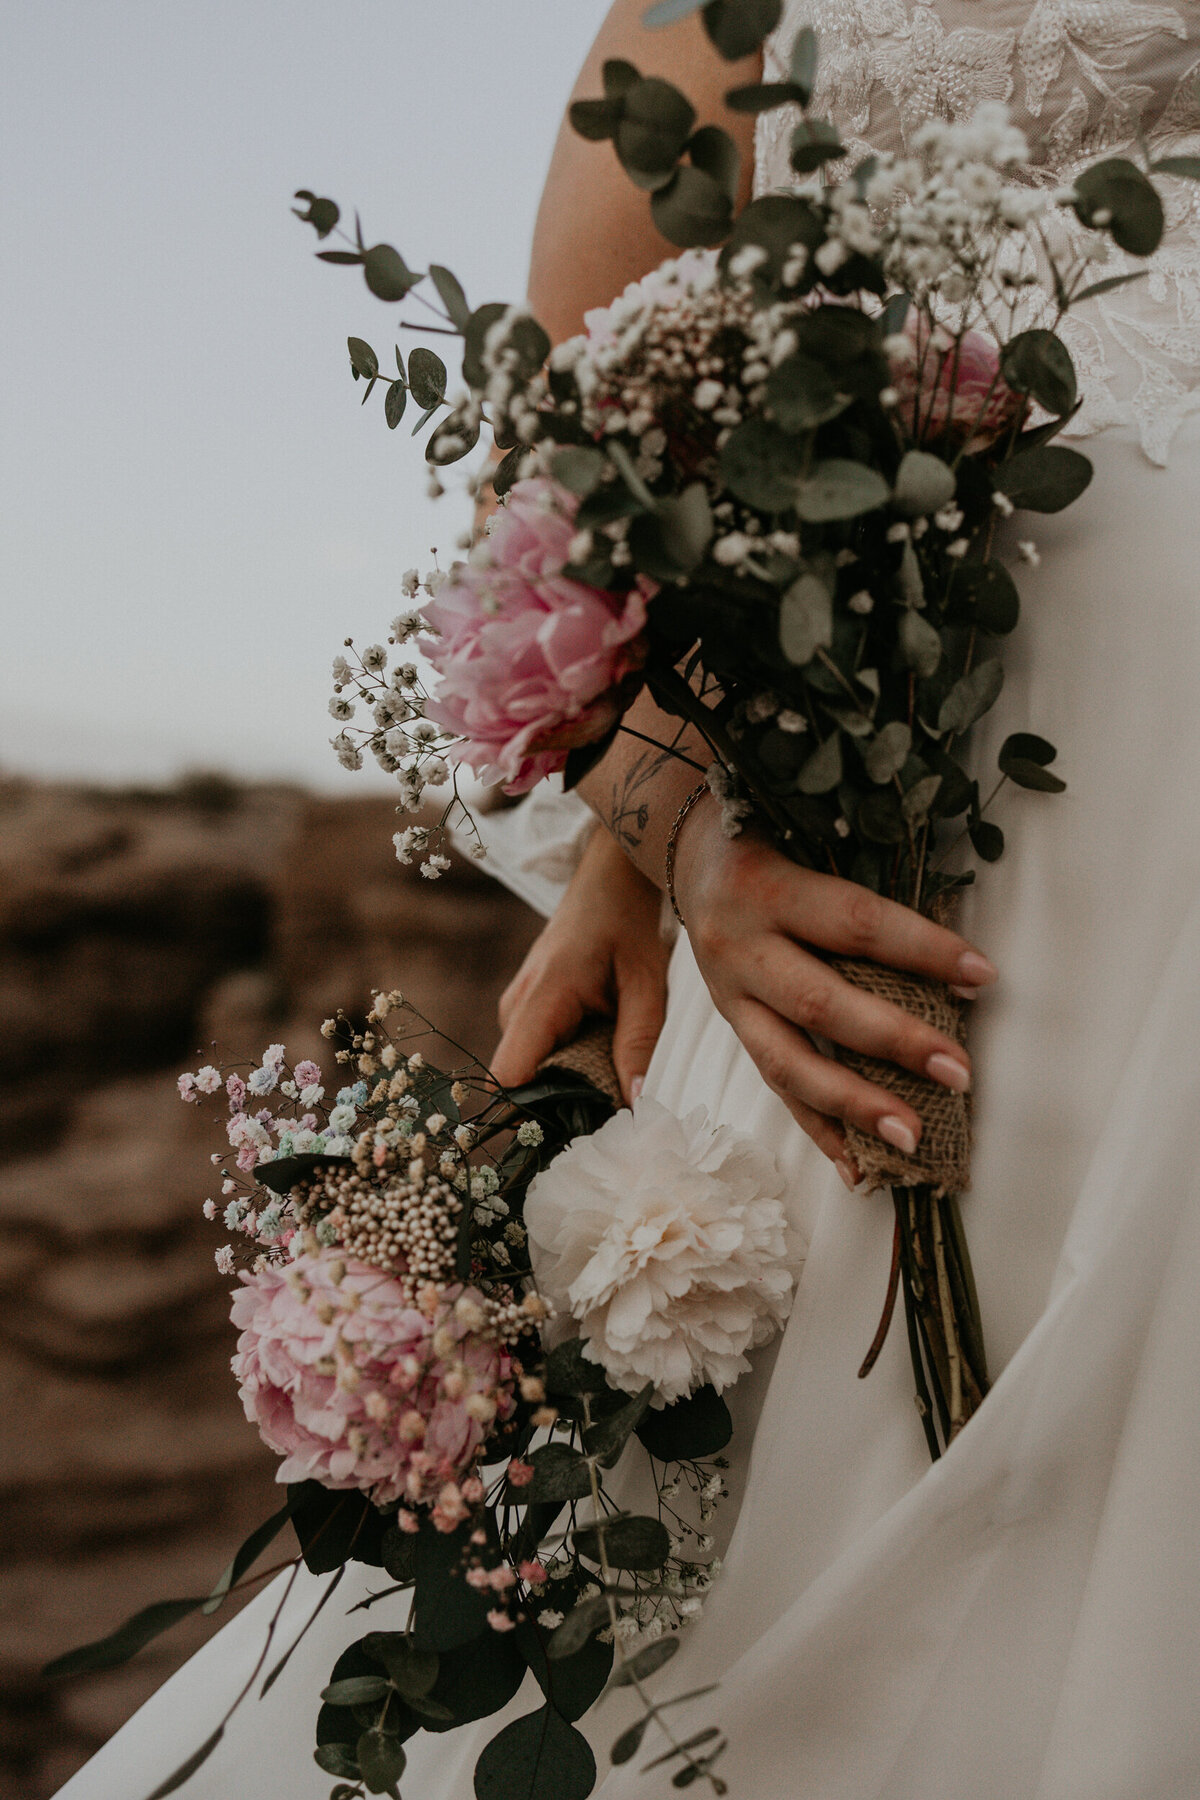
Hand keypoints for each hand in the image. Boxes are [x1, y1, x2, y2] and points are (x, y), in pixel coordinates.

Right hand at [491, 827, 669, 1104]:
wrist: (608, 879)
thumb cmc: (628, 925)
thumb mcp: (646, 984)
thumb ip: (639, 1043)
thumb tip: (634, 1104)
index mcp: (541, 998)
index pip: (509, 1076)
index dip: (534, 1112)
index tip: (576, 1131)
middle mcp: (515, 1007)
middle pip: (521, 1082)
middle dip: (560, 1103)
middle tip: (610, 1113)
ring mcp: (515, 1008)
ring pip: (530, 1069)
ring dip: (566, 1081)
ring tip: (611, 1078)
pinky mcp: (524, 1009)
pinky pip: (537, 1052)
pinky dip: (566, 1063)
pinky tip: (600, 1055)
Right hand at [672, 797, 995, 1184]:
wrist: (690, 856)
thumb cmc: (772, 843)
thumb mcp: (810, 842)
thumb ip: (864, 894)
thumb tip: (956, 958)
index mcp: (766, 888)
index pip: (854, 923)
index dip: (920, 949)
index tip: (982, 974)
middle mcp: (739, 946)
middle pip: (821, 1002)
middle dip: (894, 1042)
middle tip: (958, 1071)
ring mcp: (728, 995)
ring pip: (789, 1060)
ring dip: (855, 1104)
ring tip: (912, 1136)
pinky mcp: (732, 1028)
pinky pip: (774, 1086)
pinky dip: (819, 1129)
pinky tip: (859, 1166)